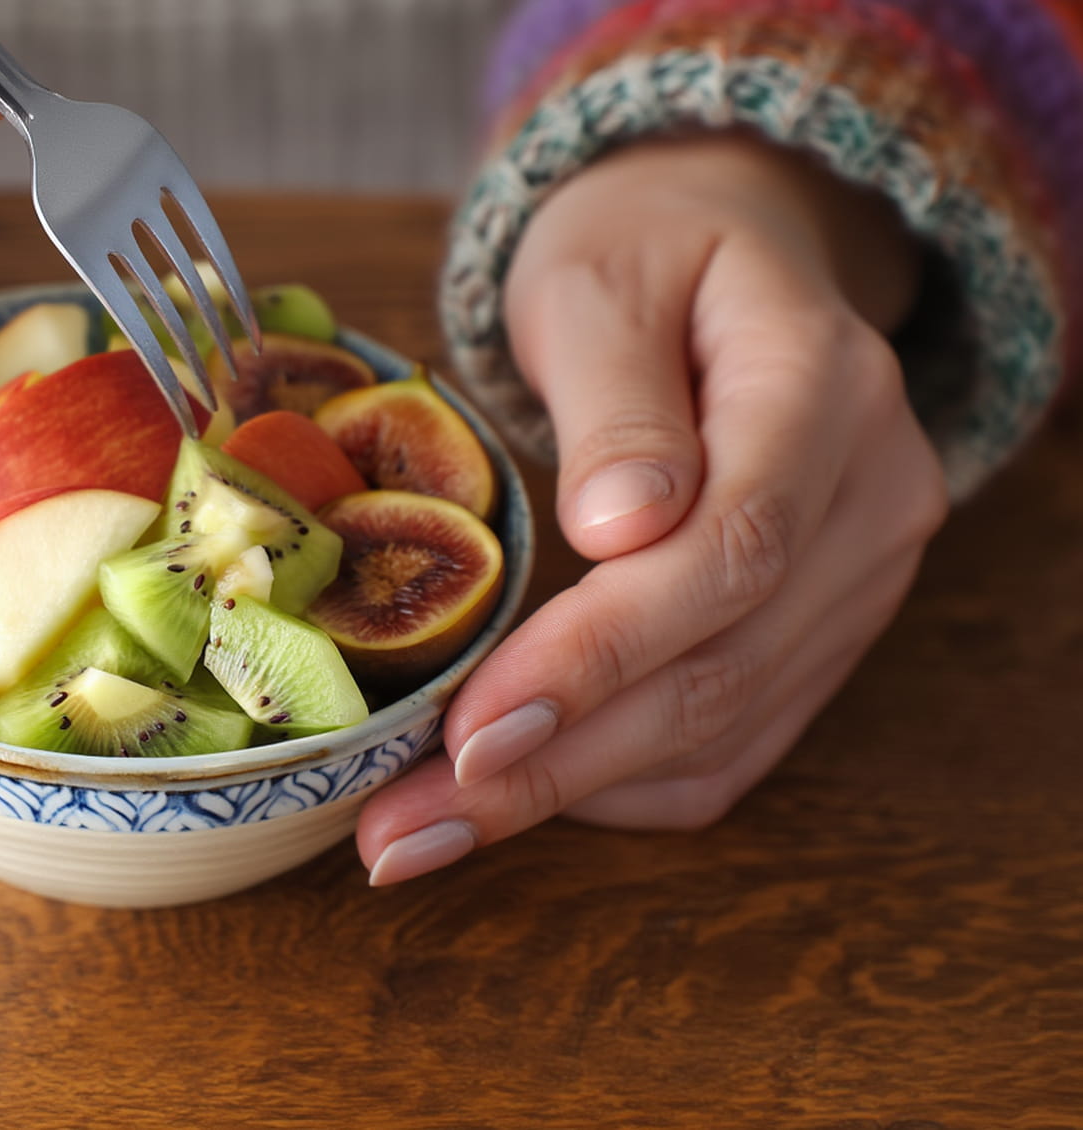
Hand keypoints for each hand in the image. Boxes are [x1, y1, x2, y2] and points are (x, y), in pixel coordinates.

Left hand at [357, 133, 948, 883]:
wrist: (717, 256)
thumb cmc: (639, 255)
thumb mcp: (597, 284)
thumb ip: (616, 401)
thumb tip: (620, 531)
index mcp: (823, 387)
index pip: (730, 548)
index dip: (600, 653)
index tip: (473, 727)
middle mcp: (870, 498)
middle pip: (723, 664)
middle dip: (556, 757)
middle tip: (406, 827)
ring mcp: (857, 576)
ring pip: (725, 725)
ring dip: (568, 792)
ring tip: (422, 834)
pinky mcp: (820, 628)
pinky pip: (736, 742)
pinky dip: (623, 784)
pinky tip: (517, 797)